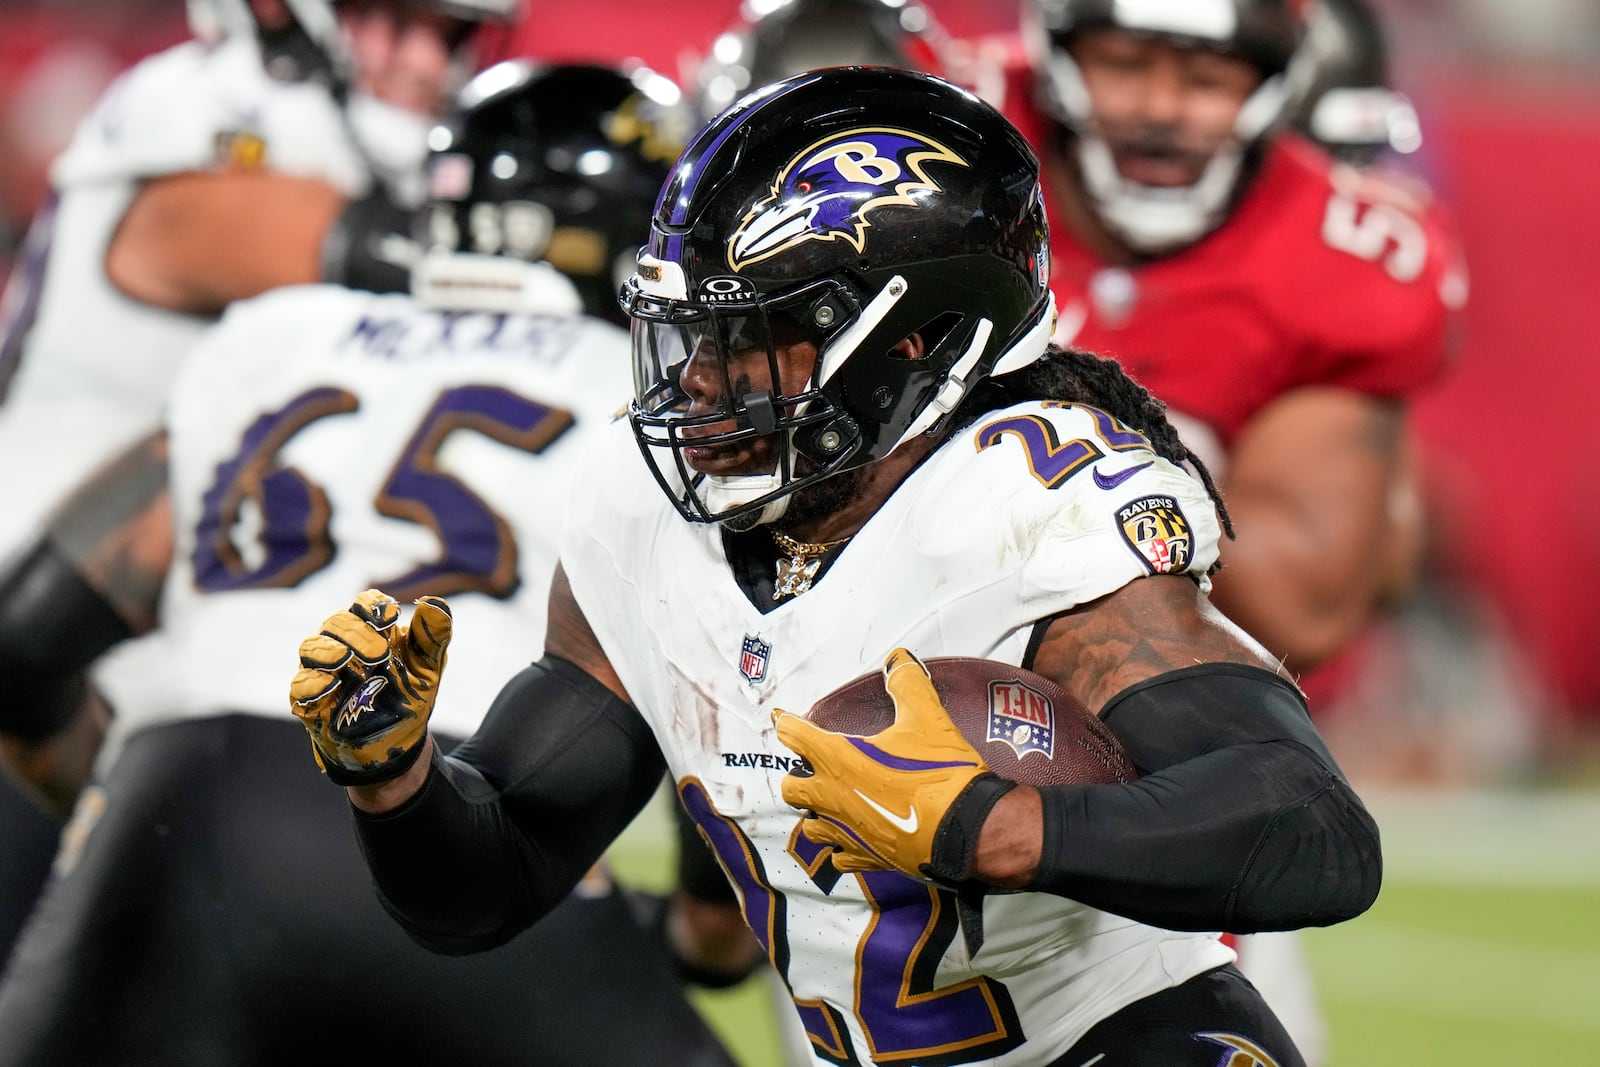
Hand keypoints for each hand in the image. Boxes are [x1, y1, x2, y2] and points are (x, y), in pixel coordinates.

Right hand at [289, 589, 451, 785]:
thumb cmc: (410, 698)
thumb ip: (432, 636)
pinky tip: (331, 684)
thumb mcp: (429, 668)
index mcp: (371, 632)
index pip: (363, 605)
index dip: (372, 605)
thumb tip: (434, 602)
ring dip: (327, 650)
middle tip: (379, 652)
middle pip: (335, 622)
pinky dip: (312, 683)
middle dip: (355, 632)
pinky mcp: (312, 703)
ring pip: (310, 648)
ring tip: (346, 659)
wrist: (398, 745)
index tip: (390, 616)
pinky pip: (300, 687)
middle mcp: (343, 646)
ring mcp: (324, 673)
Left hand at [773, 648, 994, 878]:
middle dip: (799, 774)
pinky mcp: (866, 857)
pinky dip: (842, 846)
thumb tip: (898, 659)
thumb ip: (908, 685)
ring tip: (833, 801)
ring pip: (811, 825)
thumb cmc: (942, 774)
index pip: (795, 735)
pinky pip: (840, 856)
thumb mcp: (927, 718)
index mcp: (838, 758)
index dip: (788, 723)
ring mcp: (847, 831)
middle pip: (791, 787)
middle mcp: (832, 797)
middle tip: (816, 765)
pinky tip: (854, 837)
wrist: (966, 829)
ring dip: (817, 812)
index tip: (785, 720)